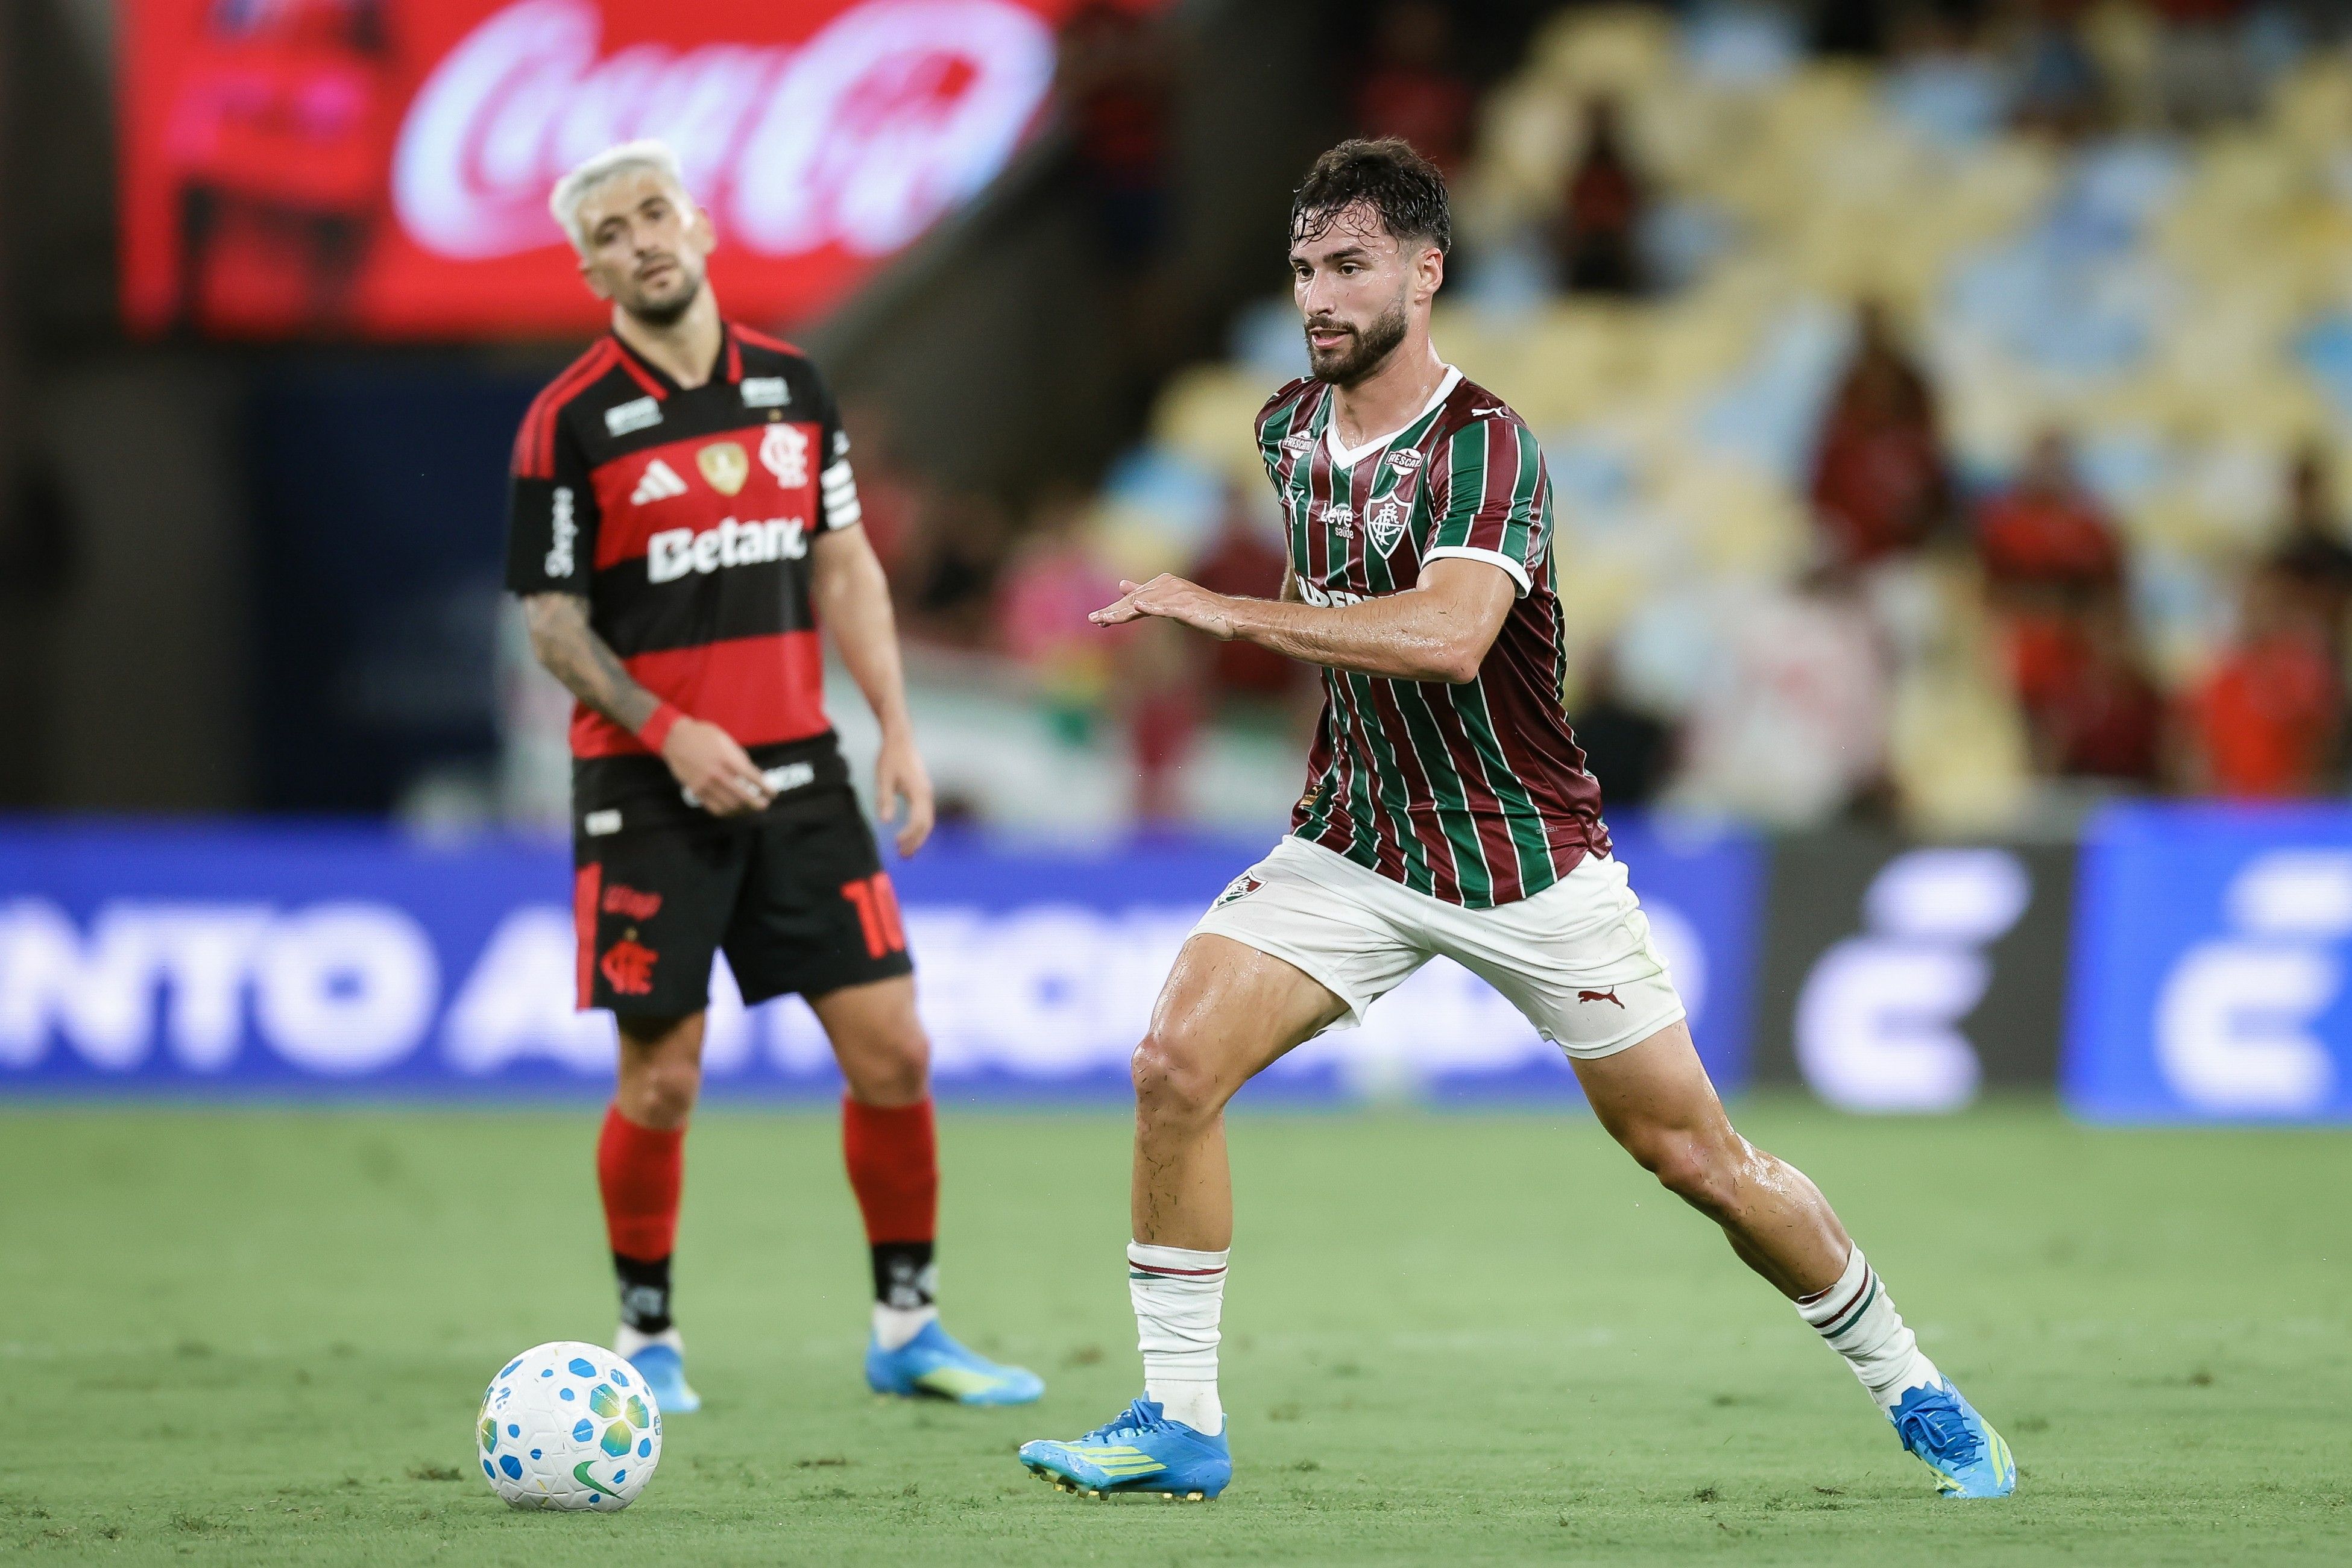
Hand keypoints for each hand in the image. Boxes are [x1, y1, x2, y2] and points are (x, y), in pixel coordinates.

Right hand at [660, 717, 773, 816]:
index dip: (766, 788)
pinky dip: (727, 812)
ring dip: (743, 810)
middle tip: (764, 805)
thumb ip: (740, 759)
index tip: (773, 793)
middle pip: (743, 796)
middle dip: (757, 803)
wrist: (676, 738)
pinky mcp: (696, 791)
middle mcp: (717, 773)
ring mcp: (705, 784)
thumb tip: (753, 776)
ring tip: (749, 808)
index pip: (753, 778)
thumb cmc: (704, 736)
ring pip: (729, 805)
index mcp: (727, 759)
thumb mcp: (726, 741)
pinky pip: (714, 808)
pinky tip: (733, 810)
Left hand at [873, 727, 935, 856]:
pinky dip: (919, 827)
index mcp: (918, 792)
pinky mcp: (923, 791)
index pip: (917, 821)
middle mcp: (926, 794)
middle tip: (904, 857)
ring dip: (918, 837)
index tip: (896, 845)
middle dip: (916, 842)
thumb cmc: (890, 757)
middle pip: (926, 825)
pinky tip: (909, 833)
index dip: (908, 836)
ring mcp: (927, 793)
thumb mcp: (883, 778)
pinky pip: (925, 814)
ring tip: (907, 851)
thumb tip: (886, 821)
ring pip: (927, 821)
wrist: (900, 739)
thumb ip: (885, 800)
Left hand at [1089, 575, 1236, 638]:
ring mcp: (1177, 596)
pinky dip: (1153, 606)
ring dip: (1124, 612)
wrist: (1230, 616)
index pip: (1134, 598)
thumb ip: (1151, 598)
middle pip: (1135, 601)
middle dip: (1113, 611)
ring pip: (1145, 604)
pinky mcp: (1187, 606)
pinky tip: (1140, 606)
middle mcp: (1168, 586)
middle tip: (1093, 619)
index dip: (1115, 609)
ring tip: (1106, 619)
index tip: (1097, 619)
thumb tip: (1126, 588)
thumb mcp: (1172, 604)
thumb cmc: (1203, 612)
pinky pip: (1167, 607)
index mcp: (1163, 585)